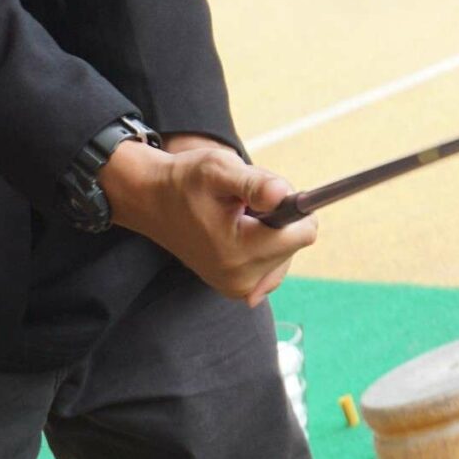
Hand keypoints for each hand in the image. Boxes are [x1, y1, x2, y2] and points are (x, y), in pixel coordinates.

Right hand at [100, 138, 314, 303]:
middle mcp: (241, 279)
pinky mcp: (238, 289)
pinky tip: (238, 233)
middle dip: (277, 218)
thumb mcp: (219, 169)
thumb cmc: (186, 181)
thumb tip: (282, 194)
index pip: (303, 233)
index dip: (293, 206)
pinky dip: (263, 246)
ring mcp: (239, 288)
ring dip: (270, 231)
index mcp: (240, 251)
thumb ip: (254, 182)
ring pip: (285, 254)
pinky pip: (272, 265)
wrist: (154, 201)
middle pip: (295, 243)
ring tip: (237, 216)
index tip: (269, 193)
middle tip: (243, 204)